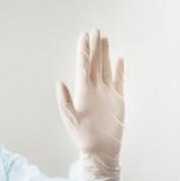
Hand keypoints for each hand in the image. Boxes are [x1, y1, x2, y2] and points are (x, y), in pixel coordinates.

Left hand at [55, 29, 124, 180]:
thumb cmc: (84, 138)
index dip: (83, 51)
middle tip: (95, 30)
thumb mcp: (71, 120)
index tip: (84, 35)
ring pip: (106, 69)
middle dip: (94, 47)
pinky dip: (119, 70)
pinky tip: (119, 59)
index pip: (83, 66)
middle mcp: (94, 90)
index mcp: (83, 92)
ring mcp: (107, 94)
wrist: (101, 150)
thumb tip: (59, 82)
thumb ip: (65, 102)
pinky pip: (119, 81)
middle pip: (95, 63)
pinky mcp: (118, 100)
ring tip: (105, 39)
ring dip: (105, 54)